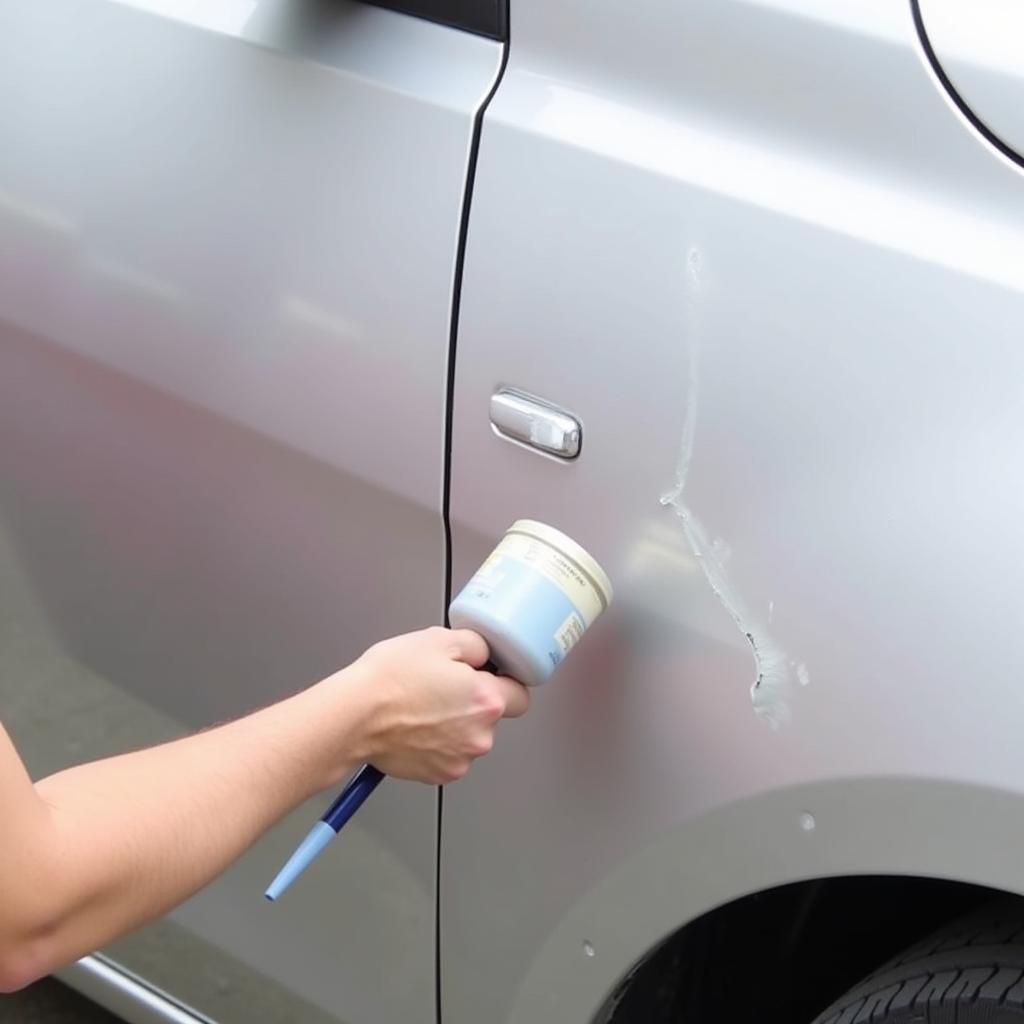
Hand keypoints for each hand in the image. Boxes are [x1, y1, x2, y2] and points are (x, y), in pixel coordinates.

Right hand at [341, 627, 528, 784]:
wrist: (352, 716)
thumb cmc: (389, 679)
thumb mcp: (438, 639)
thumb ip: (475, 645)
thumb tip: (485, 653)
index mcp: (486, 700)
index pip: (521, 694)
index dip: (504, 681)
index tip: (488, 676)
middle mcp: (479, 736)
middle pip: (492, 716)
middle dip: (473, 702)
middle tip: (442, 685)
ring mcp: (459, 760)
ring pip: (469, 736)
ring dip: (454, 723)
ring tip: (421, 705)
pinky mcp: (438, 774)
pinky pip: (448, 754)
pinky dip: (436, 743)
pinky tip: (414, 726)